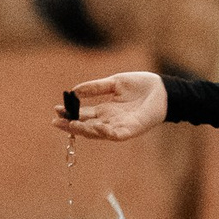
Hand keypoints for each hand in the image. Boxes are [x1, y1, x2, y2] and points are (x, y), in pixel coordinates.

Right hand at [52, 72, 166, 140]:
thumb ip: (95, 87)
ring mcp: (120, 126)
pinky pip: (116, 135)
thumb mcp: (114, 83)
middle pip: (86, 126)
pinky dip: (105, 133)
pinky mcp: (132, 130)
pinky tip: (95, 126)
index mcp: (105, 110)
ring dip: (84, 130)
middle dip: (70, 125)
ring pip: (98, 133)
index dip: (69, 113)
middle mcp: (110, 120)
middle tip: (55, 122)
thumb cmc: (141, 86)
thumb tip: (74, 90)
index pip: (83, 114)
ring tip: (71, 125)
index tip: (55, 110)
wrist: (163, 89)